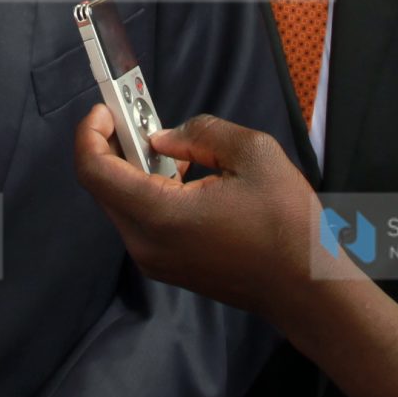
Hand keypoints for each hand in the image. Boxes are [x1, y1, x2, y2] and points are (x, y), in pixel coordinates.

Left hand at [71, 106, 322, 325]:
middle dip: (114, 146)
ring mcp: (155, 262)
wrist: (308, 288)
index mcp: (159, 215)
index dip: (90, 133)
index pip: (94, 171)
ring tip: (171, 148)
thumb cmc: (287, 223)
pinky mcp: (168, 268)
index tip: (106, 108)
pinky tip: (184, 178)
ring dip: (134, 169)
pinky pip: (142, 222)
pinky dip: (149, 193)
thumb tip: (164, 139)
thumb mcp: (253, 153)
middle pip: (104, 187)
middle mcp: (146, 244)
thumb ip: (201, 133)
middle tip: (139, 119)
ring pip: (122, 204)